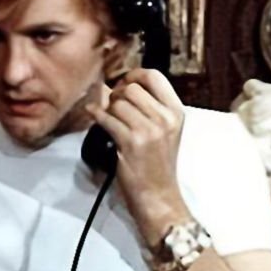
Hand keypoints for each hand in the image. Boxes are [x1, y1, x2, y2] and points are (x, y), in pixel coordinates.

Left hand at [89, 69, 190, 240]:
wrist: (159, 196)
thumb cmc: (157, 166)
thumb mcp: (163, 132)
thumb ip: (146, 108)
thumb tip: (115, 86)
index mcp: (176, 112)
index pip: (154, 76)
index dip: (133, 74)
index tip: (122, 82)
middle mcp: (165, 118)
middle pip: (132, 87)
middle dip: (116, 94)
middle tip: (112, 106)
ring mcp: (149, 130)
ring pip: (118, 102)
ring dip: (107, 109)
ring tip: (108, 119)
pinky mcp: (132, 142)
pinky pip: (107, 118)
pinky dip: (96, 116)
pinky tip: (94, 116)